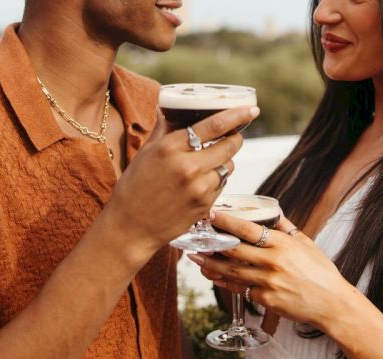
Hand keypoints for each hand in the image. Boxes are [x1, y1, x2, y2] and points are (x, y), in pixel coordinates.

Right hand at [103, 105, 259, 262]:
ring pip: (228, 167)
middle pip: (230, 146)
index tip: (251, 110)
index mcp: (170, 148)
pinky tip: (200, 184)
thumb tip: (173, 108)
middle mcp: (188, 167)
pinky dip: (216, 181)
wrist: (131, 227)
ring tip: (207, 164)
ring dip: (224, 162)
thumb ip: (165, 130)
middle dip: (235, 139)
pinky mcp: (205, 206)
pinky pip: (221, 186)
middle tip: (232, 136)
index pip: (214, 125)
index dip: (237, 115)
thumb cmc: (134, 187)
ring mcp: (199, 188)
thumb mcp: (145, 153)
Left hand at [191, 211, 353, 330]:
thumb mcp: (307, 244)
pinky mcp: (266, 299)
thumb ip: (287, 228)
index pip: (248, 229)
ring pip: (232, 271)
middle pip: (234, 250)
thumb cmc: (321, 273)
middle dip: (211, 243)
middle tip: (195, 238)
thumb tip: (274, 213)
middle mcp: (273, 261)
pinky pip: (240, 289)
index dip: (227, 222)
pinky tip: (214, 276)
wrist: (332, 303)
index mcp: (283, 244)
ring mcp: (268, 282)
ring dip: (211, 264)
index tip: (212, 215)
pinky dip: (224, 282)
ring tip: (196, 258)